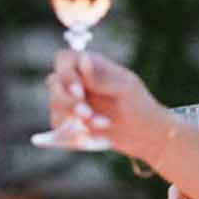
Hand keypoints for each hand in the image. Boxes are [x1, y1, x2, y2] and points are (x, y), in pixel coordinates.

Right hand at [43, 50, 170, 162]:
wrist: (145, 136)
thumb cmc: (139, 105)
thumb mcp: (125, 89)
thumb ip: (101, 77)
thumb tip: (83, 59)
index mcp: (90, 66)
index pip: (63, 59)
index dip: (65, 74)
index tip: (79, 92)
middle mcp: (77, 81)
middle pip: (53, 84)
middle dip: (68, 102)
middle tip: (86, 115)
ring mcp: (71, 102)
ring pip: (55, 107)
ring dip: (76, 120)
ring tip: (104, 126)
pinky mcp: (70, 123)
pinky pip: (60, 129)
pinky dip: (77, 136)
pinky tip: (99, 139)